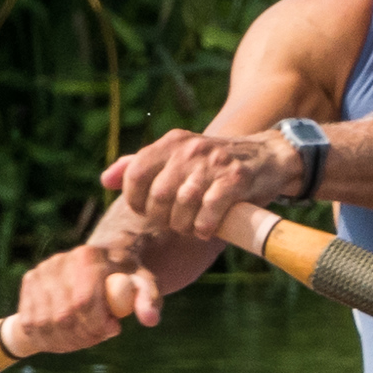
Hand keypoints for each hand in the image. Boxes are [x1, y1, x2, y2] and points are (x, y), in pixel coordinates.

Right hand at [10, 243, 161, 354]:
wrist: (101, 260)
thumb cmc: (124, 276)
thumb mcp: (144, 283)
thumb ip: (149, 300)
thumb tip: (150, 320)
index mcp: (88, 258)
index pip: (83, 302)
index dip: (96, 325)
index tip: (113, 330)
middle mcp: (59, 262)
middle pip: (62, 317)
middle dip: (82, 337)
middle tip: (99, 337)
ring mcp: (40, 272)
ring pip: (43, 324)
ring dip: (65, 342)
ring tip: (84, 337)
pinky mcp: (29, 283)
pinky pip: (30, 324)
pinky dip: (47, 339)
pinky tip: (65, 337)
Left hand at [102, 129, 302, 239]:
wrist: (267, 155)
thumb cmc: (215, 165)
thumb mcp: (177, 158)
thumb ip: (140, 166)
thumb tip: (105, 181)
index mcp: (171, 142)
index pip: (136, 173)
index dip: (135, 200)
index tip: (147, 212)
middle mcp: (190, 149)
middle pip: (159, 195)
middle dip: (163, 218)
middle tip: (173, 224)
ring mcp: (214, 163)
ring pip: (183, 204)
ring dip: (184, 225)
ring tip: (191, 228)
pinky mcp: (236, 178)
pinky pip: (210, 209)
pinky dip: (204, 226)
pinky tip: (206, 230)